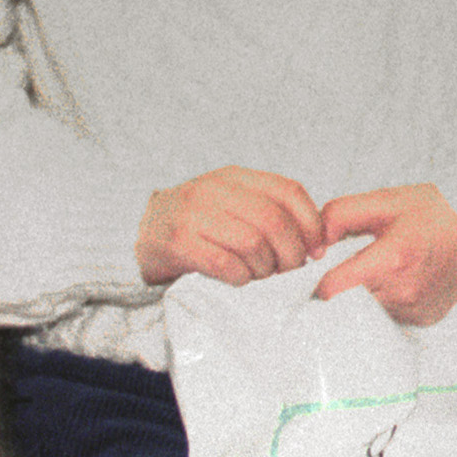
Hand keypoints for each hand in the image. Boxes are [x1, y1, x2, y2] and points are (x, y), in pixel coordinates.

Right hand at [135, 167, 323, 288]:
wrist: (140, 229)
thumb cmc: (198, 222)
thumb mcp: (232, 203)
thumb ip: (269, 211)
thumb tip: (316, 242)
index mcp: (235, 177)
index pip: (288, 191)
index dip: (311, 223)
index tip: (317, 248)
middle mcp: (214, 189)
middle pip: (273, 220)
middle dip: (291, 252)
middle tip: (288, 269)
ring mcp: (193, 214)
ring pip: (252, 243)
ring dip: (265, 267)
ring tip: (260, 274)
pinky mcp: (177, 242)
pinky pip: (225, 264)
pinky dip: (241, 277)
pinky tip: (239, 279)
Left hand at [312, 185, 456, 325]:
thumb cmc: (428, 217)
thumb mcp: (387, 200)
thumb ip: (342, 213)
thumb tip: (317, 244)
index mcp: (395, 257)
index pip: (335, 288)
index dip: (320, 281)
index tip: (321, 272)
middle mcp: (405, 290)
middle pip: (346, 303)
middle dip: (341, 288)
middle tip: (349, 269)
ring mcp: (414, 309)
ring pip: (363, 313)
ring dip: (359, 298)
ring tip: (375, 272)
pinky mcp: (419, 320)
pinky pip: (383, 317)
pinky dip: (379, 303)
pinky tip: (391, 283)